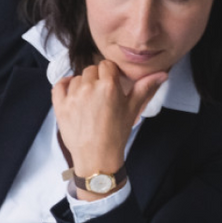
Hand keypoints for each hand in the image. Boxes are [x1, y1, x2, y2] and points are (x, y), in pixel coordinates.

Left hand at [52, 60, 165, 180]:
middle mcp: (89, 87)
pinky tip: (71, 92)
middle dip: (96, 79)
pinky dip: (64, 86)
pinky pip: (59, 86)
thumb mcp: (133, 109)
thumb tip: (162, 74)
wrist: (97, 157)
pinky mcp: (60, 106)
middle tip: (101, 95)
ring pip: (76, 78)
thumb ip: (145, 87)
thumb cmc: (116, 134)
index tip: (112, 84)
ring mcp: (72, 96)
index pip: (107, 65)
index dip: (110, 73)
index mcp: (109, 85)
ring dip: (82, 85)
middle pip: (91, 70)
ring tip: (89, 101)